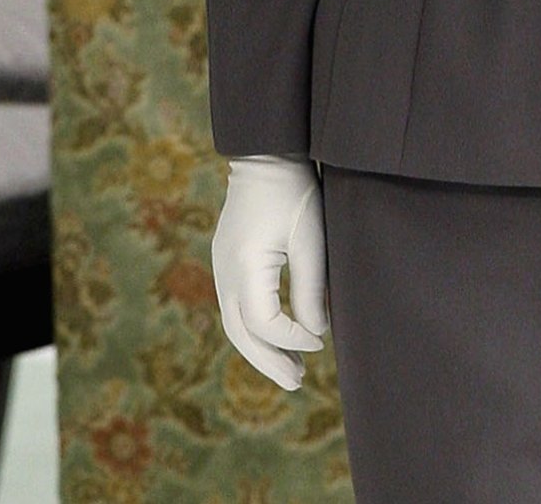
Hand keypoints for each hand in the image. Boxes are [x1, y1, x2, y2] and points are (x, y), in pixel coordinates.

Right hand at [210, 154, 329, 389]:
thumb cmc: (293, 193)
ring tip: (290, 370)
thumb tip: (315, 333)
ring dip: (260, 350)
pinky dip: (254, 329)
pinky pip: (235, 307)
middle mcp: (224, 272)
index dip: (292, 340)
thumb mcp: (309, 239)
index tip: (320, 343)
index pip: (264, 324)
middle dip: (269, 362)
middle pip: (241, 334)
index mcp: (244, 267)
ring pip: (235, 325)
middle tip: (297, 383)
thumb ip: (310, 288)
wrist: (265, 157)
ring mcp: (221, 267)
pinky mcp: (226, 261)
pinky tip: (276, 337)